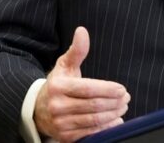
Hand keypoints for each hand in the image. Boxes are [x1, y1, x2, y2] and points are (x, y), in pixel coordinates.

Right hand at [33, 27, 130, 142]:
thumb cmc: (57, 85)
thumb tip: (82, 31)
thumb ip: (77, 50)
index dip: (107, 89)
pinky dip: (106, 127)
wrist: (38, 110)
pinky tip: (116, 120)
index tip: (122, 88)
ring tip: (123, 106)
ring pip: (94, 120)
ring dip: (113, 114)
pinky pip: (90, 133)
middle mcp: (57, 106)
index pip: (87, 88)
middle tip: (126, 97)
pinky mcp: (65, 137)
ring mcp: (61, 123)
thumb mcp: (64, 65)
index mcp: (57, 86)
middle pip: (93, 105)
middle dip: (114, 102)